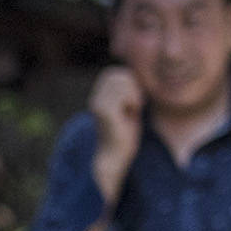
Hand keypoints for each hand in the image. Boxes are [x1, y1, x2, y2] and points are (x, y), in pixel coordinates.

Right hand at [88, 66, 144, 198]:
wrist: (115, 156)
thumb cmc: (125, 132)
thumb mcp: (127, 105)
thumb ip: (127, 89)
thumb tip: (135, 73)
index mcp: (98, 95)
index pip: (118, 73)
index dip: (131, 87)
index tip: (130, 106)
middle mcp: (94, 98)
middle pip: (121, 74)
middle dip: (133, 89)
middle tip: (132, 109)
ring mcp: (97, 104)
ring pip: (123, 81)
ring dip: (134, 96)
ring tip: (130, 113)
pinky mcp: (104, 111)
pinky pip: (125, 93)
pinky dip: (133, 103)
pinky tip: (129, 116)